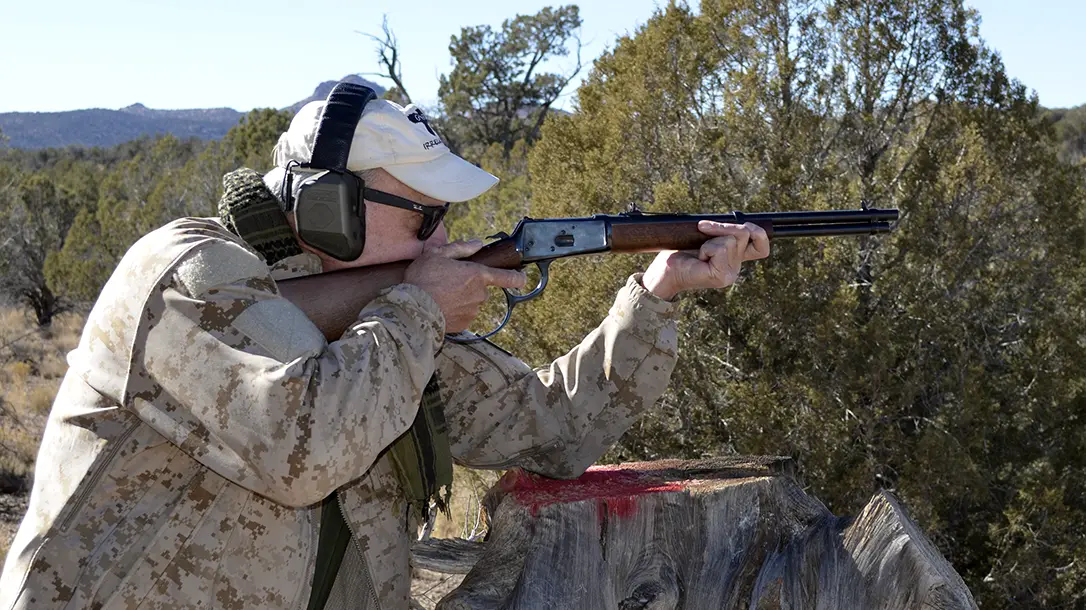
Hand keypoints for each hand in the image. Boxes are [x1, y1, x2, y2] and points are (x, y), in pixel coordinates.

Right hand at [404, 240, 526, 333]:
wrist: (413, 309)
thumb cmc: (423, 279)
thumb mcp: (438, 254)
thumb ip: (461, 248)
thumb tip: (477, 244)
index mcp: (477, 274)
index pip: (507, 277)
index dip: (517, 277)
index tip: (521, 277)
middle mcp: (480, 294)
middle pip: (481, 288)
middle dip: (469, 284)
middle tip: (448, 281)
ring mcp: (473, 311)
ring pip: (472, 301)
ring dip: (462, 298)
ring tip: (441, 294)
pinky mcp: (464, 324)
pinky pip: (464, 314)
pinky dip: (456, 310)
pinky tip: (441, 306)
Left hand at [641, 221, 770, 299]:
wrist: (664, 272)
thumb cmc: (679, 253)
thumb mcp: (705, 237)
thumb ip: (723, 232)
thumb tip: (739, 219)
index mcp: (733, 259)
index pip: (762, 247)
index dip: (759, 232)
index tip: (744, 224)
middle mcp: (735, 269)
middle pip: (745, 234)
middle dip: (722, 227)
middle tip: (703, 229)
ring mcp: (730, 274)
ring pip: (731, 239)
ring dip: (710, 240)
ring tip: (699, 252)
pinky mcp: (721, 276)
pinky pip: (721, 248)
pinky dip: (707, 247)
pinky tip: (698, 258)